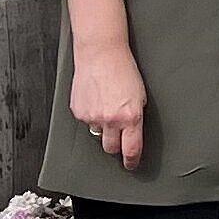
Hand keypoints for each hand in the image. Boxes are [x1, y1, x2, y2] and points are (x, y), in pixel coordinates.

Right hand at [68, 33, 147, 172]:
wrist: (101, 54)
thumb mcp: (140, 96)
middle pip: (111, 148)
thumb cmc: (123, 70)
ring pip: (97, 134)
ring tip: (106, 107)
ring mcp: (93, 117)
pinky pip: (86, 122)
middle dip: (115, 145)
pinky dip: (91, 115)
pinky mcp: (79, 112)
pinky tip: (96, 100)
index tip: (131, 164)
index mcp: (130, 117)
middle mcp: (111, 120)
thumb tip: (131, 133)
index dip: (131, 161)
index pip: (131, 149)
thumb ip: (135, 117)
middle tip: (118, 135)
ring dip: (102, 127)